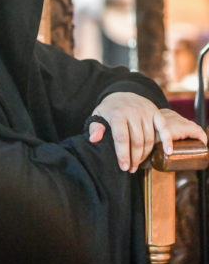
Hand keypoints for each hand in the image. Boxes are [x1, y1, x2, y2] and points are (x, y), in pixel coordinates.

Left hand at [89, 92, 206, 172]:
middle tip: (131, 169)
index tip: (124, 167)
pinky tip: (168, 152)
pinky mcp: (156, 111)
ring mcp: (146, 111)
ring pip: (149, 137)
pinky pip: (164, 127)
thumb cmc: (109, 110)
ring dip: (146, 154)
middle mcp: (132, 111)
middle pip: (137, 140)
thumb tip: (93, 139)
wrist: (122, 94)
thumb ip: (95, 127)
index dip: (123, 154)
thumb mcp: (98, 116)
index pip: (121, 137)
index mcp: (117, 113)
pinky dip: (167, 140)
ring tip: (139, 164)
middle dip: (135, 158)